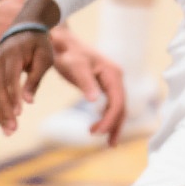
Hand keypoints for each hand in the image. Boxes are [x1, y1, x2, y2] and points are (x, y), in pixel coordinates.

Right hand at [0, 22, 53, 135]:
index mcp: (12, 55)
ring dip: (0, 114)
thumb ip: (36, 78)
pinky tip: (5, 121)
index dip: (13, 98)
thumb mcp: (45, 57)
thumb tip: (28, 101)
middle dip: (4, 111)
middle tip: (12, 130)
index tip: (19, 114)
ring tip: (8, 131)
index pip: (10, 80)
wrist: (26, 27)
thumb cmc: (40, 44)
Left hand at [50, 26, 125, 145]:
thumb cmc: (68, 53)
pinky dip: (108, 117)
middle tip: (107, 144)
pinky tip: (98, 127)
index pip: (118, 102)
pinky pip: (111, 103)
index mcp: (112, 74)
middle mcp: (116, 77)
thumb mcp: (75, 67)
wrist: (62, 42)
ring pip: (118, 106)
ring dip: (113, 124)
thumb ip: (86, 83)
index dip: (110, 120)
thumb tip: (96, 100)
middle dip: (115, 126)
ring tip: (105, 141)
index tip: (97, 133)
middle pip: (122, 106)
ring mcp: (111, 80)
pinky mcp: (104, 84)